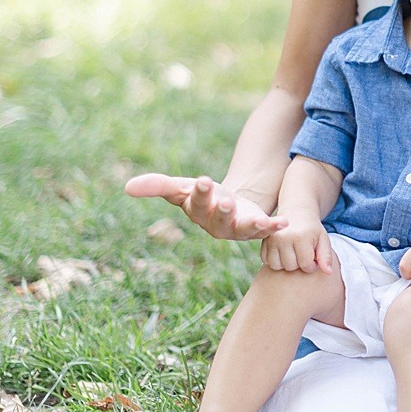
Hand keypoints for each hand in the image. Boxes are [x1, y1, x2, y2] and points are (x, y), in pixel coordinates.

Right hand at [124, 173, 286, 241]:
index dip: (199, 194)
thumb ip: (156, 186)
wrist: (231, 208)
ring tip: (257, 218)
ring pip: (241, 229)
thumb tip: (127, 187)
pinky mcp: (257, 230)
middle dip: (221, 209)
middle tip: (224, 199)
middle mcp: (216, 224)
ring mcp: (238, 229)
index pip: (195, 203)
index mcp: (198, 212)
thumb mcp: (180, 188)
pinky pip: (266, 231)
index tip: (203, 180)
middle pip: (218, 218)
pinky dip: (274, 227)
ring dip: (248, 224)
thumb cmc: (202, 197)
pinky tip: (283, 221)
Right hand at [261, 218, 334, 273]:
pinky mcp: (263, 241)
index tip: (314, 257)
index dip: (312, 265)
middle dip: (299, 264)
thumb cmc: (312, 229)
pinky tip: (283, 254)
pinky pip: (266, 261)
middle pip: (290, 267)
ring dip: (286, 264)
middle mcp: (283, 237)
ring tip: (293, 254)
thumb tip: (329, 273)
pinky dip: (275, 260)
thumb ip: (327, 257)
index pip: (306, 265)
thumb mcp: (323, 240)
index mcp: (300, 236)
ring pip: (277, 266)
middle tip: (303, 254)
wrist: (297, 211)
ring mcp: (271, 239)